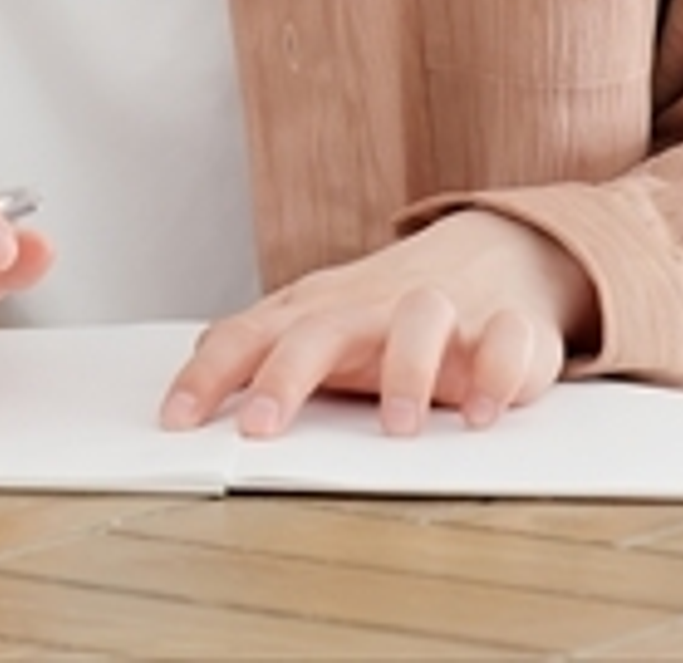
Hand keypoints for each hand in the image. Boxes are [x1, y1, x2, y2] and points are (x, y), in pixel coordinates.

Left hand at [161, 209, 594, 437]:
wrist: (493, 253)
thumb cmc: (388, 307)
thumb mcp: (320, 321)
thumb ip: (265, 344)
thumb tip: (198, 358)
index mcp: (318, 312)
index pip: (249, 335)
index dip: (209, 376)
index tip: (176, 421)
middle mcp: (373, 310)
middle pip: (319, 330)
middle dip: (285, 376)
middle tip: (261, 428)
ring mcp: (441, 314)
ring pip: (421, 317)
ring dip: (407, 371)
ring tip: (398, 429)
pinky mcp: (505, 329)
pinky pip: (506, 340)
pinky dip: (497, 373)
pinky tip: (480, 414)